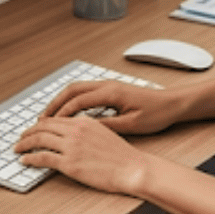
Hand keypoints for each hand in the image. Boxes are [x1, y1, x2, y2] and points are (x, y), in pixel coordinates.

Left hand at [13, 114, 150, 195]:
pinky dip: (30, 158)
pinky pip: (43, 158)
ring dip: (24, 144)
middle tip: (20, 138)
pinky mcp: (69, 164)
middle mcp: (75, 131)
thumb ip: (85, 130)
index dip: (40, 124)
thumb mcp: (103, 133)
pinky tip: (25, 160)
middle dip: (28, 132)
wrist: (133, 168)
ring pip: (39, 140)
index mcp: (83, 122)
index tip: (33, 129)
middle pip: (42, 127)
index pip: (54, 119)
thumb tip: (69, 133)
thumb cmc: (123, 155)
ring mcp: (71, 147)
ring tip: (17, 148)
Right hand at [42, 79, 180, 135]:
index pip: (77, 101)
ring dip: (61, 100)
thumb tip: (84, 128)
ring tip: (50, 115)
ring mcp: (107, 85)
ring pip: (76, 88)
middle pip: (71, 90)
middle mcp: (106, 85)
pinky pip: (84, 91)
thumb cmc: (156, 114)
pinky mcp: (110, 89)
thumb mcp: (132, 125)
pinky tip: (67, 110)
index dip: (61, 114)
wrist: (173, 104)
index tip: (49, 126)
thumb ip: (107, 125)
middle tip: (41, 119)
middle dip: (54, 104)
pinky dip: (71, 99)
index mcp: (110, 93)